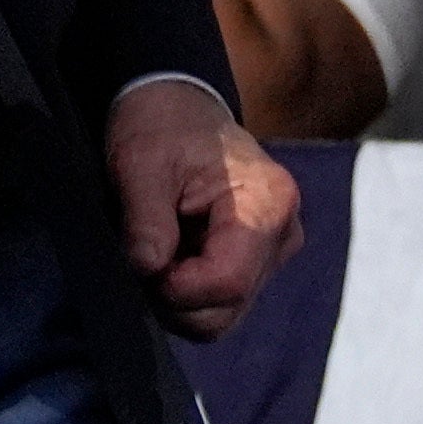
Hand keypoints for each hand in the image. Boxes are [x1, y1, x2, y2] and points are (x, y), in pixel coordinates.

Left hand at [107, 73, 298, 339]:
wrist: (178, 108)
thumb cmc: (163, 126)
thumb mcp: (140, 162)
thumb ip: (145, 220)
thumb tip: (147, 270)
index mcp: (268, 203)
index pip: (227, 282)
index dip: (175, 289)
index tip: (141, 264)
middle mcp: (283, 235)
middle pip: (227, 308)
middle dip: (174, 299)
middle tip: (140, 261)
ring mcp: (273, 253)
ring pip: (222, 315)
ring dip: (178, 299)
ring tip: (154, 254)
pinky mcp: (257, 265)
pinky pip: (220, 304)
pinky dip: (186, 294)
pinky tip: (169, 259)